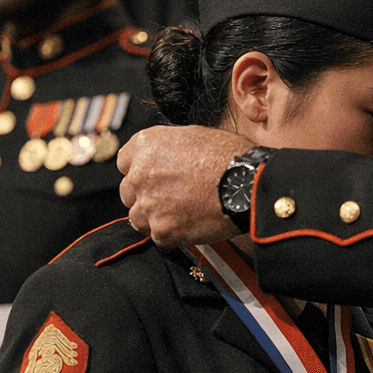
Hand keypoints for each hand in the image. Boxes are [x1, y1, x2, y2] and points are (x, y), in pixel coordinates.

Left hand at [118, 125, 250, 247]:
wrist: (248, 184)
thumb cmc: (229, 157)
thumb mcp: (194, 135)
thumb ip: (168, 148)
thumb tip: (164, 157)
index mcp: (146, 145)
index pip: (124, 162)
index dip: (140, 171)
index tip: (152, 178)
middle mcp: (140, 174)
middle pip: (129, 192)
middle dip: (146, 195)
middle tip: (172, 197)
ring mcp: (149, 204)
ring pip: (138, 217)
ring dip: (155, 217)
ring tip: (182, 213)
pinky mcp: (161, 230)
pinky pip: (159, 237)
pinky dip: (172, 234)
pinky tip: (191, 223)